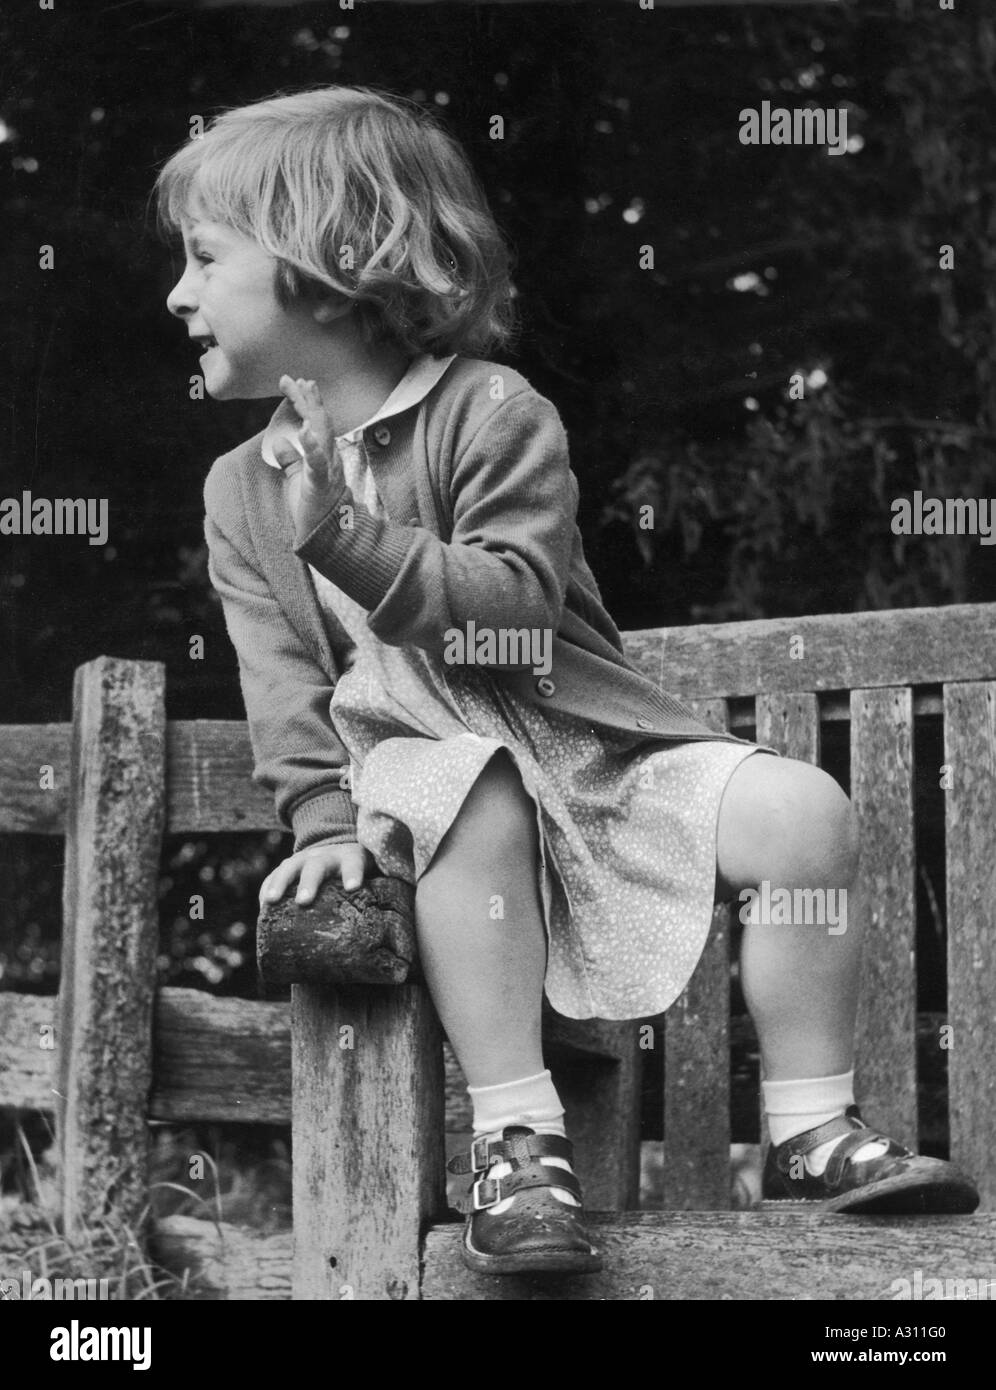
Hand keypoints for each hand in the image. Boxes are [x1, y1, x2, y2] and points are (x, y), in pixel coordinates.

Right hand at [259, 841, 377, 905]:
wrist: (337, 846)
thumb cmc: (360, 872)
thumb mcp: (375, 874)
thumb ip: (385, 894)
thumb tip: (397, 933)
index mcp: (351, 857)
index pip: (354, 863)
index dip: (353, 873)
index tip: (353, 887)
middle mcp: (325, 855)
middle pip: (317, 866)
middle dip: (309, 883)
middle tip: (304, 901)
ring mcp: (303, 859)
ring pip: (290, 868)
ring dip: (280, 884)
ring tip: (270, 903)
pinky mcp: (287, 866)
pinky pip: (274, 876)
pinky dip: (267, 888)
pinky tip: (263, 905)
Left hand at [278, 375, 346, 539]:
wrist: (325, 537)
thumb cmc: (313, 509)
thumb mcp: (297, 478)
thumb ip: (290, 459)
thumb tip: (279, 441)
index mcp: (324, 455)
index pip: (314, 422)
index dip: (305, 401)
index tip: (294, 382)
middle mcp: (330, 457)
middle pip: (320, 421)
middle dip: (308, 399)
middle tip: (295, 379)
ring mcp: (327, 470)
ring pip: (323, 435)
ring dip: (312, 413)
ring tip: (303, 393)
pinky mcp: (321, 484)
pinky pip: (318, 463)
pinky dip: (311, 446)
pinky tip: (303, 430)